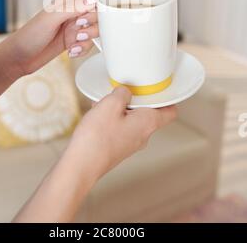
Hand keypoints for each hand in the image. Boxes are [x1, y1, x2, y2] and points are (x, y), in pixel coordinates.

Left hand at [8, 0, 97, 75]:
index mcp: (66, 3)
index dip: (94, 9)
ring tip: (73, 44)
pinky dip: (83, 49)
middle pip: (97, 16)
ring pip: (94, 31)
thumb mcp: (51, 18)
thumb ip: (72, 7)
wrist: (18, 58)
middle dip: (91, 26)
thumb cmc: (29, 35)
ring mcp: (72, 29)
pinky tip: (71, 52)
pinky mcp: (72, 42)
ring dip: (87, 39)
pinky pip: (88, 44)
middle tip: (78, 33)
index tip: (84, 19)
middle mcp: (71, 14)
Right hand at [13, 86, 175, 222]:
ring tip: (104, 102)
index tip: (159, 88)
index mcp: (148, 123)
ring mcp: (130, 143)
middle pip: (149, 112)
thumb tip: (124, 92)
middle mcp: (143, 135)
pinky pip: (120, 127)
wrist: (82, 164)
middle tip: (124, 90)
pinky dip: (112, 117)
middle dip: (136, 99)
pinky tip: (97, 113)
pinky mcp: (118, 147)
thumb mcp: (110, 104)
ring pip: (132, 119)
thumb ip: (122, 93)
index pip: (170, 111)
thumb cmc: (98, 137)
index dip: (167, 98)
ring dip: (121, 108)